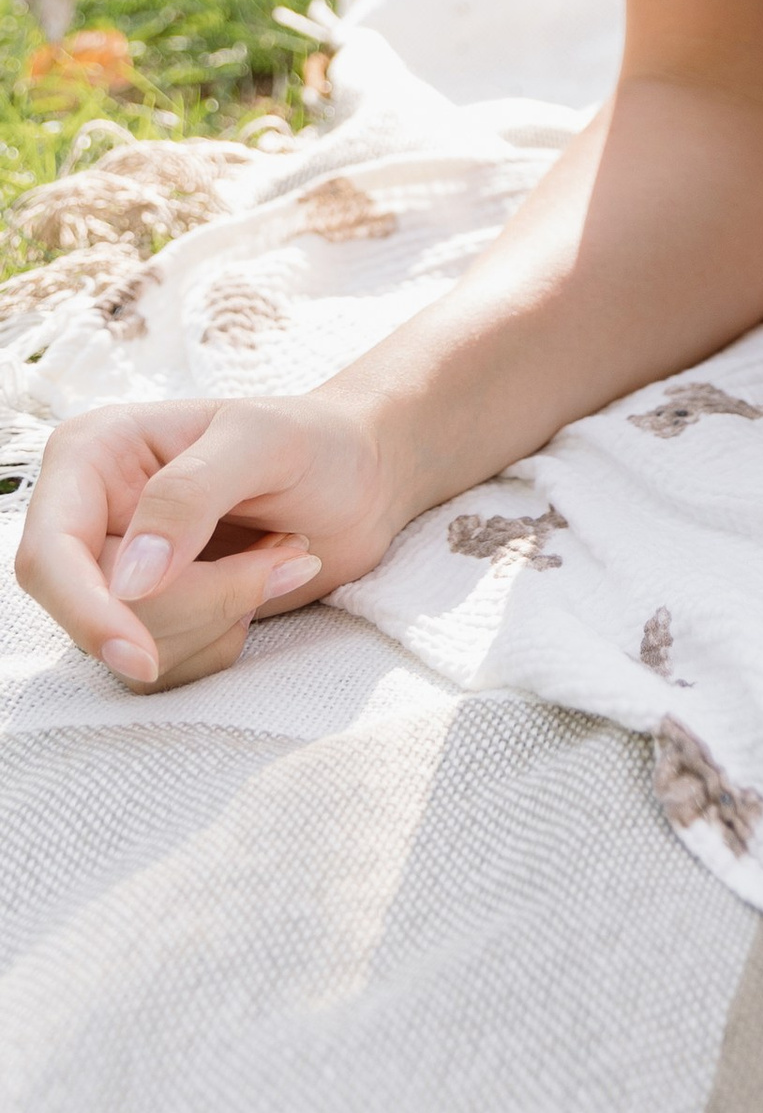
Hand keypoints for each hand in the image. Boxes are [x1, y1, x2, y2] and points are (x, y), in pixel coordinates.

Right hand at [13, 392, 403, 691]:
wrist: (363, 477)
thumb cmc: (316, 441)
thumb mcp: (263, 442)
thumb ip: (189, 496)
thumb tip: (128, 581)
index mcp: (90, 457)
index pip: (49, 556)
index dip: (88, 613)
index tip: (142, 656)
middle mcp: (89, 518)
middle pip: (97, 613)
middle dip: (198, 603)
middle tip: (279, 551)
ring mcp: (117, 574)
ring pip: (129, 652)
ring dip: (219, 618)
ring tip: (276, 556)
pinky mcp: (151, 617)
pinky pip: (164, 671)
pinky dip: (222, 644)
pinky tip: (260, 585)